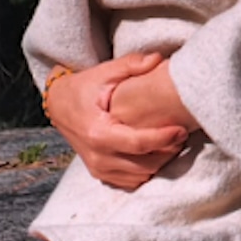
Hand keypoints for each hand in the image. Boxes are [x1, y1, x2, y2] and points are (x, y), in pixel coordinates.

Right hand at [45, 52, 188, 190]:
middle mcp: (97, 156)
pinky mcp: (99, 173)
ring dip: (159, 163)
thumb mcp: (105, 72)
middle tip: (182, 134)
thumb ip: (132, 64)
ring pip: (139, 177)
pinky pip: (129, 182)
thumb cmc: (84, 87)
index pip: (138, 144)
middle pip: (142, 165)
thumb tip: (158, 58)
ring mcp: (97, 168)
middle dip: (167, 152)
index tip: (181, 130)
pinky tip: (155, 153)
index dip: (163, 139)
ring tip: (172, 143)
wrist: (59, 105)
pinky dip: (146, 171)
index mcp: (98, 132)